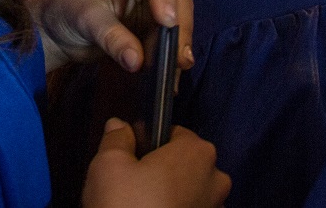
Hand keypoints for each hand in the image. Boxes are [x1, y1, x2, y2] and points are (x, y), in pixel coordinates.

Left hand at [30, 0, 192, 72]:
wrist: (62, 30)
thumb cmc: (70, 11)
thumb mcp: (87, 21)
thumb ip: (112, 37)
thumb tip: (136, 60)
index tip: (167, 22)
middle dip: (179, 26)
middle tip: (179, 57)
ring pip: (181, 17)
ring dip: (180, 43)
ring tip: (177, 69)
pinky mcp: (158, 23)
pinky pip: (173, 36)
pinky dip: (174, 54)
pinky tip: (173, 74)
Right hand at [83, 119, 229, 207]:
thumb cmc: (126, 206)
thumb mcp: (109, 164)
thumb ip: (117, 139)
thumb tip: (119, 125)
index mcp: (198, 152)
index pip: (174, 133)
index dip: (149, 141)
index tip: (131, 156)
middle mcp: (216, 179)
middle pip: (184, 164)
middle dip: (161, 170)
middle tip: (131, 184)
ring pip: (188, 192)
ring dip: (169, 196)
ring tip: (138, 206)